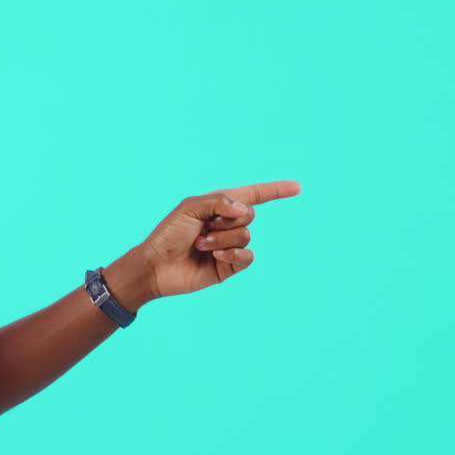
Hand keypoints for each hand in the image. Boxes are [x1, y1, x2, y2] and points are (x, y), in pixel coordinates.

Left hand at [109, 180, 300, 304]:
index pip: (253, 195)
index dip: (276, 190)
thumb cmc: (168, 234)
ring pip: (246, 235)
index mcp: (219, 205)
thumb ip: (218, 201)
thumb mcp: (189, 207)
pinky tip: (215, 257)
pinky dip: (232, 254)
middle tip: (201, 229)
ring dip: (221, 239)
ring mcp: (230, 245)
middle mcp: (227, 224)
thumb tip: (244, 208)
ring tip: (200, 244)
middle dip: (225, 221)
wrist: (156, 265)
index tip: (298, 188)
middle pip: (249, 215)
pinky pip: (247, 256)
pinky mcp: (229, 266)